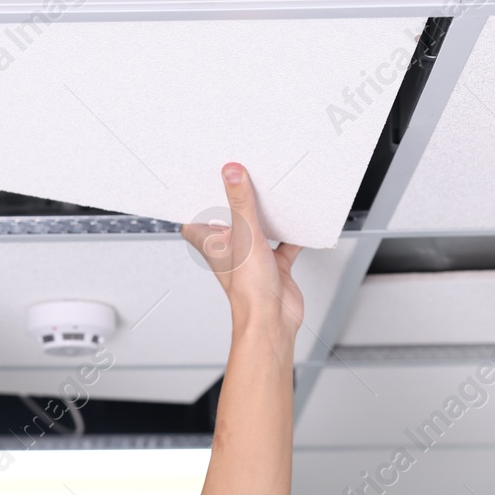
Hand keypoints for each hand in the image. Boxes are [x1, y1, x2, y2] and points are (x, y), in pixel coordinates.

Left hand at [180, 163, 303, 335]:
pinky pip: (284, 243)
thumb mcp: (245, 235)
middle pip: (230, 219)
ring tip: (270, 191)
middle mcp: (231, 249)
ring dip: (263, 214)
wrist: (273, 321)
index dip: (196, 200)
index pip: (195, 218)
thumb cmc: (248, 292)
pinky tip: (299, 220)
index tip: (202, 178)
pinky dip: (291, 233)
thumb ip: (240, 202)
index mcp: (212, 243)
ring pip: (257, 228)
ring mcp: (252, 257)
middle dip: (234, 201)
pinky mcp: (274, 264)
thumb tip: (231, 173)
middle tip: (240, 177)